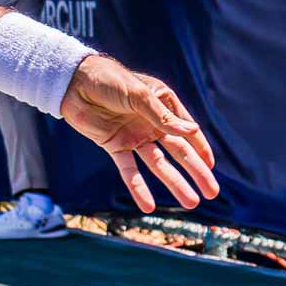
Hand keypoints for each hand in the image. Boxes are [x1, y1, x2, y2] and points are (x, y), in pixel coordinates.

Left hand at [59, 55, 218, 212]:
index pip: (188, 131)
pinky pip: (129, 170)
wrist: (73, 83)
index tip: (211, 166)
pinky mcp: (115, 146)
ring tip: (191, 203)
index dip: (201, 149)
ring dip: (175, 183)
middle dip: (196, 172)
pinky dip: (138, 188)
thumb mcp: (138, 94)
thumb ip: (161, 116)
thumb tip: (192, 130)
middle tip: (212, 192)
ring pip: (159, 165)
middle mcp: (151, 123)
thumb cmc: (109, 79)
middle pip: (178, 152)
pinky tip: (148, 205)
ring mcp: (134, 136)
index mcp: (163, 105)